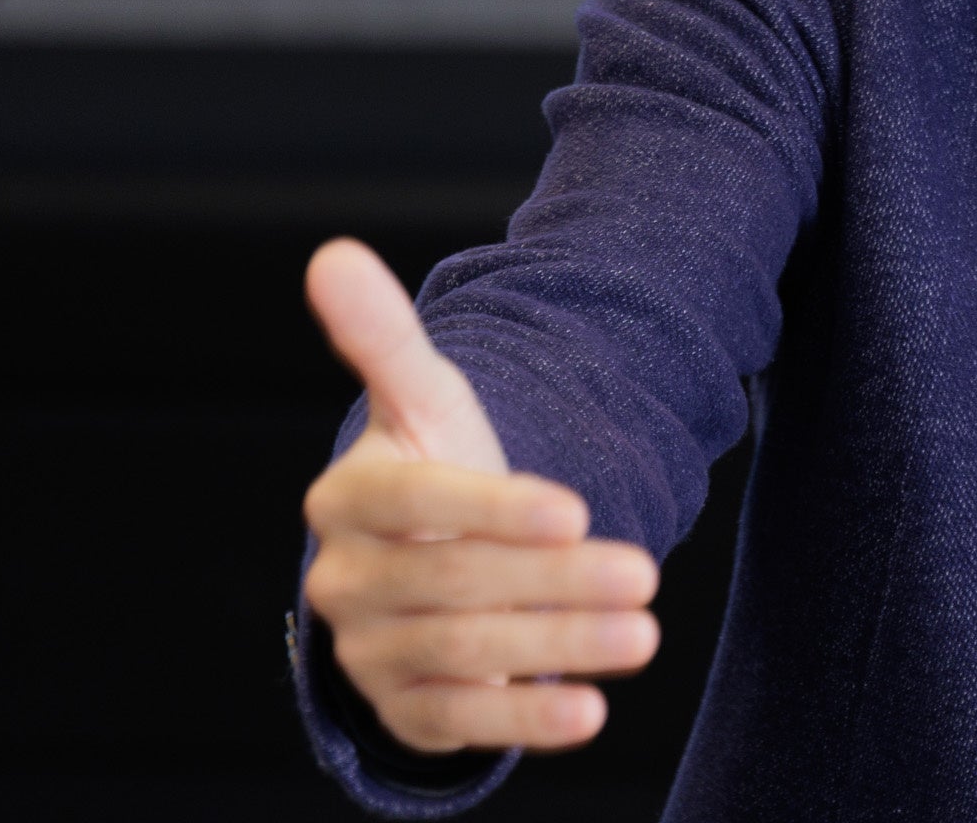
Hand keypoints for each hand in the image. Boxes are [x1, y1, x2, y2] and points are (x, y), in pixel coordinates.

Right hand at [300, 237, 659, 754]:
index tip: (576, 511)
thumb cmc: (435, 467)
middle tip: (645, 572)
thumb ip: (384, 338)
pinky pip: (462, 724)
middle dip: (555, 583)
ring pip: (467, 654)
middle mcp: (346, 583)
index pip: (415, 504)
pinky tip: (590, 710)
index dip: (494, 509)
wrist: (426, 561)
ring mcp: (370, 653)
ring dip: (559, 646)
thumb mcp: (423, 402)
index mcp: (347, 500)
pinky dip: (527, 722)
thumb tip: (332, 253)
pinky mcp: (405, 712)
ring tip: (644, 633)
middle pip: (454, 585)